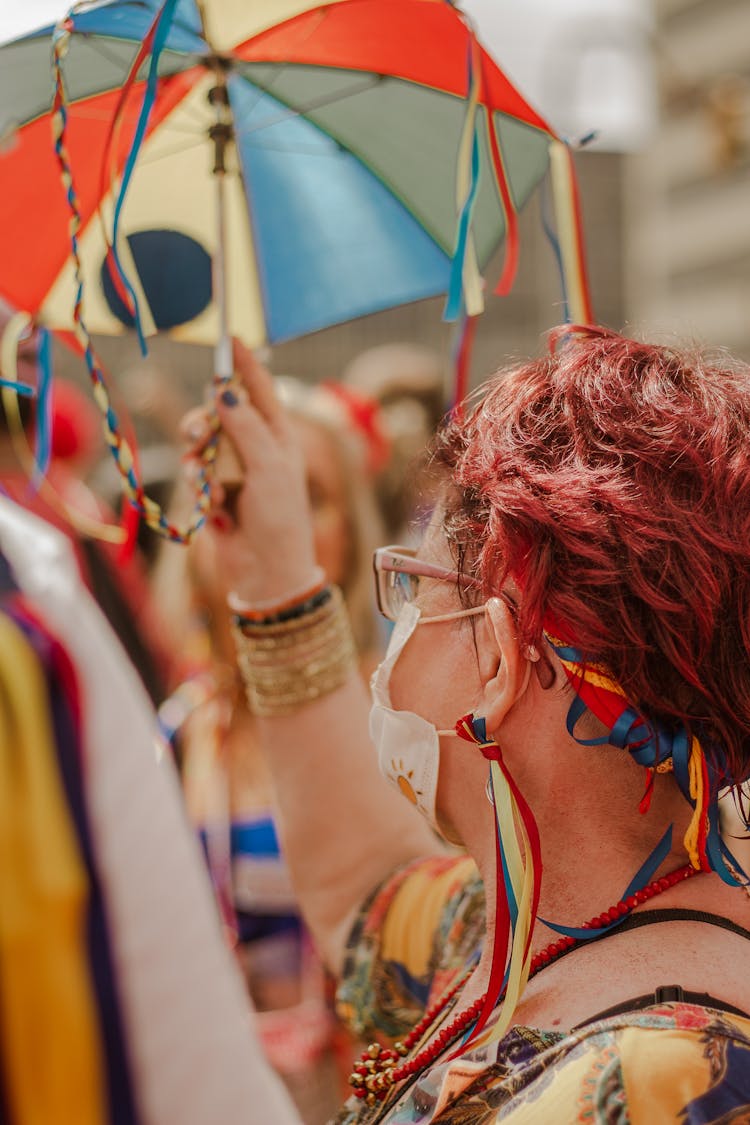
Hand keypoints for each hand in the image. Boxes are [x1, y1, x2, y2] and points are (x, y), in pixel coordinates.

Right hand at [181, 340, 317, 604]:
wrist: (266, 573)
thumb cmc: (279, 519)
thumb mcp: (269, 468)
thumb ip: (246, 427)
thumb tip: (225, 392)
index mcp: (279, 438)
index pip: (260, 391)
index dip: (244, 365)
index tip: (229, 339)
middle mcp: (255, 449)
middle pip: (219, 414)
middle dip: (204, 421)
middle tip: (198, 434)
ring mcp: (233, 471)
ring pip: (200, 444)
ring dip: (197, 459)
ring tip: (203, 480)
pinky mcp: (214, 493)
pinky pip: (194, 474)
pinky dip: (198, 487)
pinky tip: (213, 509)